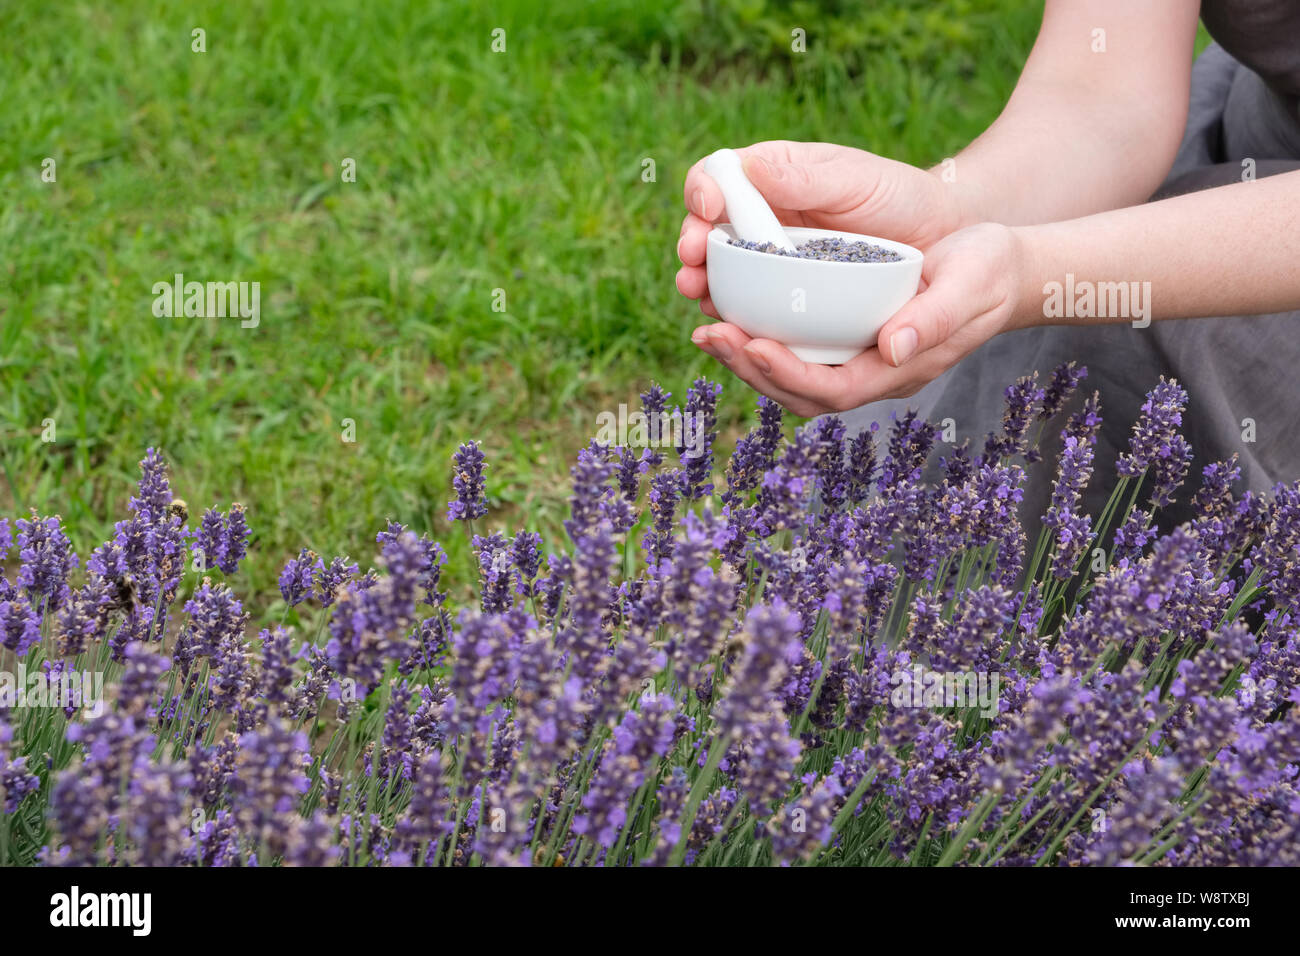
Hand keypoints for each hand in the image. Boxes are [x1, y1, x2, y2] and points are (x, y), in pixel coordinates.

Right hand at [675, 141, 963, 317]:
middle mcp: (762, 222)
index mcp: (769, 179)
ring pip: (724, 280)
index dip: (700, 195)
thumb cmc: (900, 197)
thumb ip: (803, 177)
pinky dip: (743, 328)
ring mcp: (773, 266)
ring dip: (709, 295)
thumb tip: (749, 168)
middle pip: (708, 236)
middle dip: (693, 255)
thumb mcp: (854, 180)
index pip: (715, 179)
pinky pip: (755, 316)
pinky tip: (742, 337)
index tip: (706, 211)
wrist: (943, 240)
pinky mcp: (789, 307)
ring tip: (706, 310)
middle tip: (691, 274)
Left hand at [690, 223, 1030, 416]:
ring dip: (746, 358)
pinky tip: (733, 311)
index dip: (788, 374)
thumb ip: (934, 320)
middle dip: (750, 369)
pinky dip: (760, 337)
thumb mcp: (970, 285)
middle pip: (799, 392)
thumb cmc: (988, 272)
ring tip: (708, 328)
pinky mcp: (845, 337)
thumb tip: (891, 349)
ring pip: (790, 375)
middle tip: (709, 333)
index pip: (833, 390)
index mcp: (899, 370)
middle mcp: (871, 373)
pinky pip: (795, 349)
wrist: (997, 265)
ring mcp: (856, 359)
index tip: (751, 343)